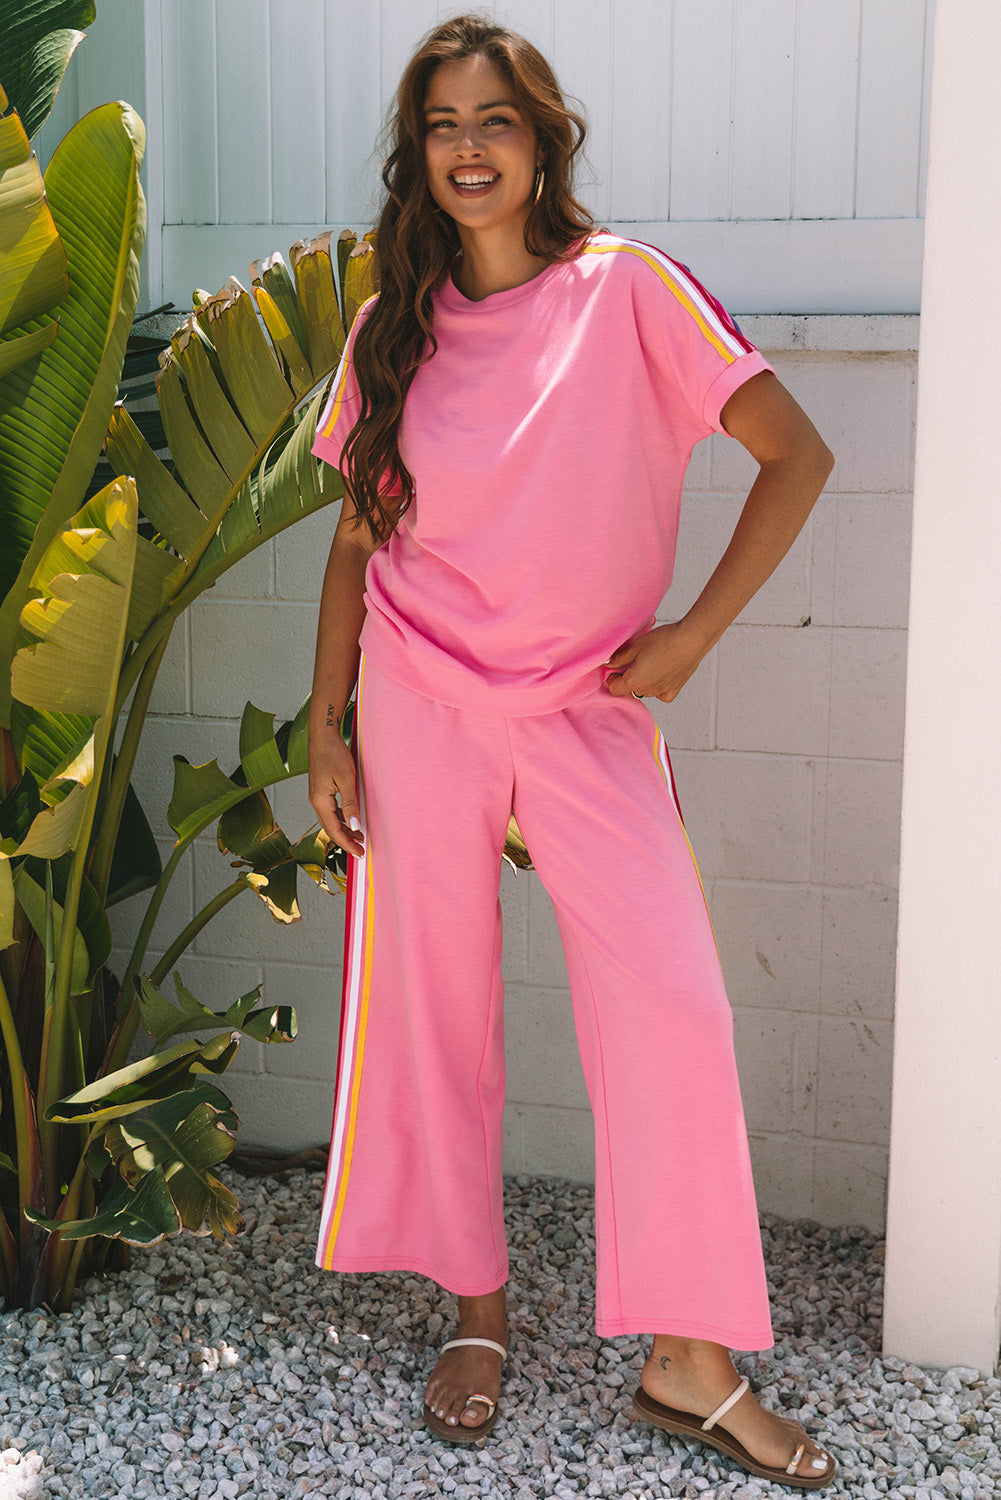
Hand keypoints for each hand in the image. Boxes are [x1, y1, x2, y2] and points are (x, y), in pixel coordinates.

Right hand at [308, 734, 364, 858]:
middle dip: (346, 841)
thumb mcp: (347, 780)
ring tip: (360, 836)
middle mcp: (316, 802)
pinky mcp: (320, 791)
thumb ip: (351, 805)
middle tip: (361, 849)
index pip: (334, 831)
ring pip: (331, 821)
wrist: (323, 737)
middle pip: (331, 828)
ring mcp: (317, 797)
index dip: (347, 844)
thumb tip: (355, 826)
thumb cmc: (334, 754)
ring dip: (344, 830)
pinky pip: (330, 811)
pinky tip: (351, 820)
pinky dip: (341, 819)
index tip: (359, 852)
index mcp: (320, 801)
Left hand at [605, 620, 708, 702]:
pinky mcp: (674, 690)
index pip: (614, 689)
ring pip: (644, 692)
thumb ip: (619, 658)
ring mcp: (661, 692)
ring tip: (650, 663)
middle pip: (629, 690)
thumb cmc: (664, 640)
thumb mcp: (636, 645)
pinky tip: (661, 674)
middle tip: (633, 662)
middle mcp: (647, 691)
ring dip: (642, 682)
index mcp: (634, 681)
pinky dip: (658, 687)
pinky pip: (660, 694)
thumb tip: (609, 664)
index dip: (612, 678)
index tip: (616, 668)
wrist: (691, 640)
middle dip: (627, 679)